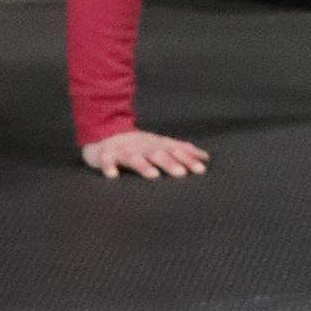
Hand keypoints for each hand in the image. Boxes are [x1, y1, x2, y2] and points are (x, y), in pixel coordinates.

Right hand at [80, 130, 209, 179]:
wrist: (104, 135)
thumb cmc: (138, 146)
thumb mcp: (160, 145)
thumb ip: (182, 150)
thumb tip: (206, 157)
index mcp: (155, 145)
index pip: (174, 151)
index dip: (187, 159)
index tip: (200, 170)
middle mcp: (141, 147)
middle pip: (156, 154)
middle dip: (169, 162)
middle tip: (181, 173)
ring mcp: (123, 151)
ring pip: (133, 158)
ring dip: (143, 166)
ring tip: (153, 175)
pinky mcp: (105, 155)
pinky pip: (106, 161)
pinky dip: (108, 167)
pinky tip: (112, 176)